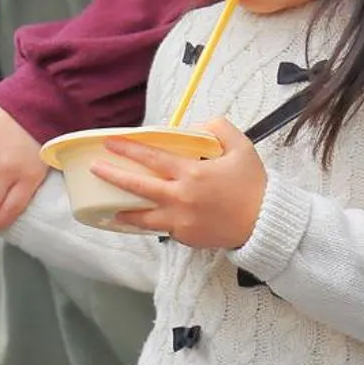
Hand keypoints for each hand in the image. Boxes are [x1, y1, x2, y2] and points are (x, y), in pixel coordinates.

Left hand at [102, 118, 266, 248]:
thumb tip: (195, 127)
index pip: (150, 157)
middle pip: (137, 187)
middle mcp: (181, 198)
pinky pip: (163, 229)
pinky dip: (152, 224)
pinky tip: (142, 220)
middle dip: (112, 176)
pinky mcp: (187, 238)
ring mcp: (181, 221)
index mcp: (191, 173)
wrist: (268, 225)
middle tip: (95, 169)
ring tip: (110, 208)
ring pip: (143, 217)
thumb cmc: (254, 185)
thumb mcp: (241, 147)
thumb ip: (218, 128)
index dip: (128, 148)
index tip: (109, 142)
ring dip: (125, 211)